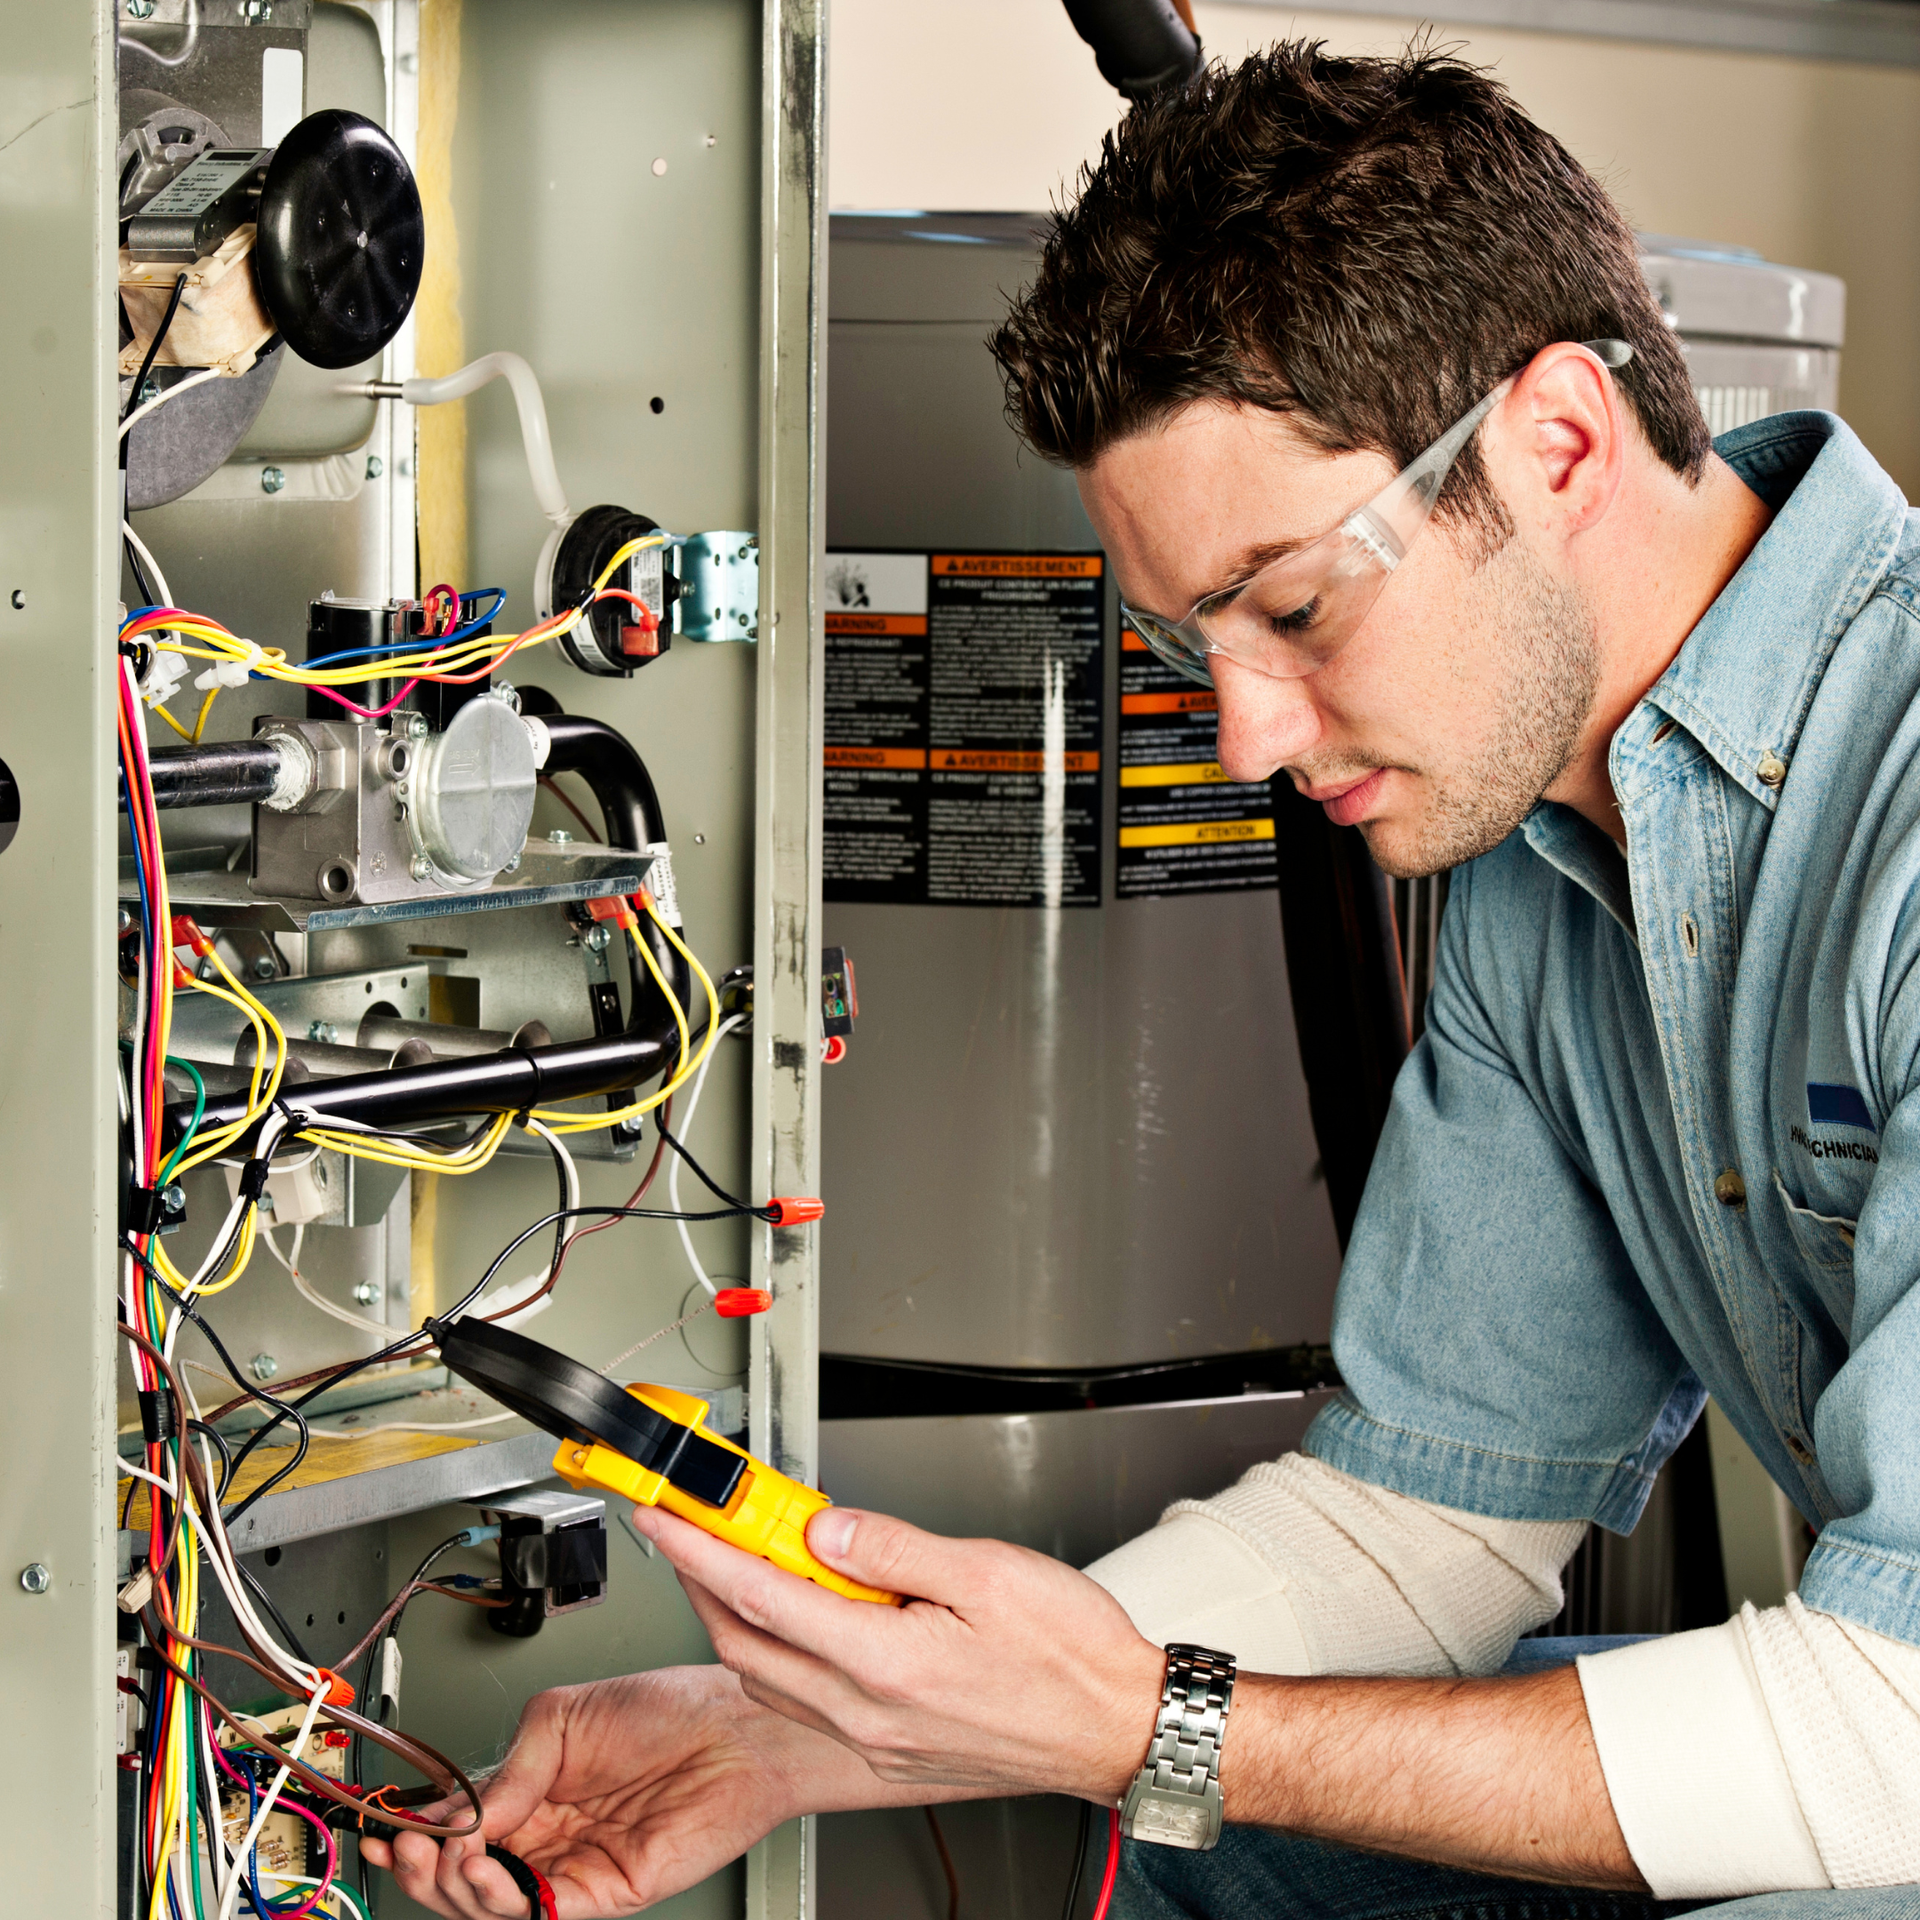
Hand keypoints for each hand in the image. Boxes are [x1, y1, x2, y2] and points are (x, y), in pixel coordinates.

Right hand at [360, 1663, 871, 1916]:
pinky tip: (487, 1868)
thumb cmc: (669, 1707)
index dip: (418, 1835)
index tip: (386, 1830)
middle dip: (425, 1867)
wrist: (733, 1727)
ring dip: (454, 1885)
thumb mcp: (565, 1715)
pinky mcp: (601, 1893)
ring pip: (491, 1903)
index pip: (460, 1826)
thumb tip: (460, 1813)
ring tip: (448, 1854)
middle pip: (464, 1874)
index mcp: (534, 1786)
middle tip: (408, 1848)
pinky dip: (500, 1900)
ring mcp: (572, 1865)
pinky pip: (538, 1914)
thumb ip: (509, 1767)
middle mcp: (549, 1831)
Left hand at [633, 1502, 1164, 1802]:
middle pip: (745, 1643)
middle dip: (701, 1581)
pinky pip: (806, 1700)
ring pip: (770, 1676)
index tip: (665, 1511)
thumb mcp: (987, 1572)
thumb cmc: (1072, 1655)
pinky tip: (801, 1613)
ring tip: (740, 1556)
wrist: (1119, 1727)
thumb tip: (824, 1528)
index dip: (699, 1545)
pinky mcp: (890, 1749)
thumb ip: (893, 1547)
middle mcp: (868, 1712)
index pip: (760, 1594)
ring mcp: (876, 1739)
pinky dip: (780, 1651)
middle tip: (689, 1526)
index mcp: (885, 1664)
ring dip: (738, 1617)